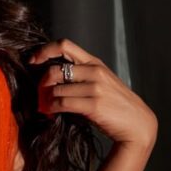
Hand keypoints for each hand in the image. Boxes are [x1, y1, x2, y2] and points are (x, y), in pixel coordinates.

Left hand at [29, 38, 157, 152]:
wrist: (138, 125)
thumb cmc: (116, 105)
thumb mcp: (102, 82)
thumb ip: (82, 75)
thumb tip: (51, 76)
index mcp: (95, 63)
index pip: (64, 45)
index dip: (44, 50)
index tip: (33, 61)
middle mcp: (95, 71)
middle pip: (55, 70)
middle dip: (42, 83)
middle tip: (39, 94)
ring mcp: (95, 88)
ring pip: (56, 89)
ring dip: (45, 99)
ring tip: (44, 106)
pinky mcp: (94, 105)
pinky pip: (63, 103)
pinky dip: (51, 108)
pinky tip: (50, 112)